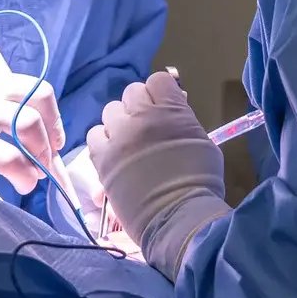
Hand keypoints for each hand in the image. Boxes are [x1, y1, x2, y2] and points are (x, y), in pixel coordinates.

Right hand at [0, 71, 71, 197]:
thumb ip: (0, 98)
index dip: (53, 118)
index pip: (38, 92)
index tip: (52, 138)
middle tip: (41, 166)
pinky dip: (2, 202)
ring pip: (16, 160)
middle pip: (31, 125)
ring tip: (24, 183)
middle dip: (44, 150)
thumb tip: (46, 133)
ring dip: (28, 177)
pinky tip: (2, 204)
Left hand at [87, 72, 229, 278]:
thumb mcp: (201, 141)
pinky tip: (115, 155)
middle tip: (147, 128)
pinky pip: (94, 135)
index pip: (157, 80)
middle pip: (132, 92)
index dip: (160, 93)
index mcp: (170, 110)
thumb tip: (172, 112)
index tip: (164, 108)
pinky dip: (104, 142)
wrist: (178, 217)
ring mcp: (119, 136)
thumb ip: (183, 120)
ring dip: (120, 123)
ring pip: (110, 111)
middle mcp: (141, 117)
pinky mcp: (102, 157)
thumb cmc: (200, 182)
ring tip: (129, 144)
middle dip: (139, 107)